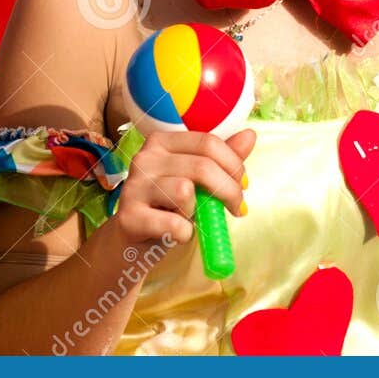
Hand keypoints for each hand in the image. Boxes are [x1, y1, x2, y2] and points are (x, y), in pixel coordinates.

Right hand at [104, 129, 254, 251]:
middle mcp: (144, 158)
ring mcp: (134, 187)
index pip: (208, 142)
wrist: (132, 242)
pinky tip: (177, 234)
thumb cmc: (168, 207)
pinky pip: (174, 224)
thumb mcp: (196, 181)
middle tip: (237, 209)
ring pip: (185, 192)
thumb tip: (249, 135)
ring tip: (189, 218)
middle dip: (229, 190)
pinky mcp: (129, 217)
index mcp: (161, 142)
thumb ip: (221, 159)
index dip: (234, 165)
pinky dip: (185, 234)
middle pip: (202, 167)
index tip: (243, 185)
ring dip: (198, 212)